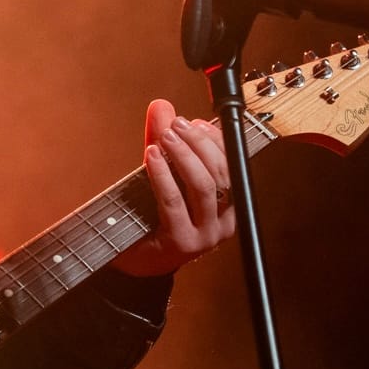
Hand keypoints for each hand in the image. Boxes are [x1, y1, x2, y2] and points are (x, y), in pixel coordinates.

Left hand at [111, 98, 236, 277]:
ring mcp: (205, 235)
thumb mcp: (162, 174)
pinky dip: (163, 175)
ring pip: (204, 186)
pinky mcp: (182, 241)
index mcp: (230, 206)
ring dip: (184, 155)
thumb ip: (165, 142)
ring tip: (165, 137)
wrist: (134, 262)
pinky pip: (174, 202)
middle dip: (199, 143)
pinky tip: (152, 157)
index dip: (217, 140)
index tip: (197, 122)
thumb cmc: (152, 217)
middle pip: (221, 174)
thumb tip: (162, 106)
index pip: (233, 166)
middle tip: (177, 125)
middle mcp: (225, 222)